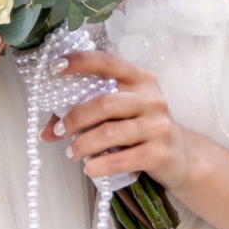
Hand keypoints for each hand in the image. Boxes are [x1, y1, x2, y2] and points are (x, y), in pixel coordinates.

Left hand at [40, 51, 200, 188]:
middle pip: (104, 103)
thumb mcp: (121, 114)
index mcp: (140, 79)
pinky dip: (100, 165)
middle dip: (74, 118)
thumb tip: (46, 132)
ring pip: (110, 132)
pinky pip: (122, 158)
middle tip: (58, 132)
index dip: (80, 62)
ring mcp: (157, 125)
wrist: (182, 156)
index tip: (55, 66)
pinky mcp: (159, 152)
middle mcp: (151, 98)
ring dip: (83, 144)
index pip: (108, 63)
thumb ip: (86, 115)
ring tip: (72, 152)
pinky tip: (90, 167)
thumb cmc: (142, 129)